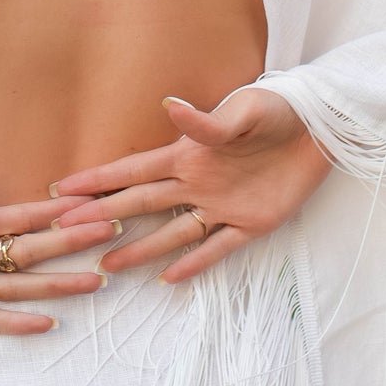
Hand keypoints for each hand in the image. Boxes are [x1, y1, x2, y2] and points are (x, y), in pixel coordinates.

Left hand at [0, 172, 116, 335]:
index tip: (89, 204)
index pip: (17, 216)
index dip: (52, 212)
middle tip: (109, 234)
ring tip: (95, 281)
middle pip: (30, 249)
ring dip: (58, 284)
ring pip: (21, 286)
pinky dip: (20, 323)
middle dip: (70, 241)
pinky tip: (50, 322)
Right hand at [51, 88, 330, 284]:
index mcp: (189, 154)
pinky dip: (194, 264)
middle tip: (66, 231)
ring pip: (172, 233)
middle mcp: (197, 182)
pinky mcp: (252, 224)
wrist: (322, 127)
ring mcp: (222, 206)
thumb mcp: (242, 110)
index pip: (134, 171)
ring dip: (141, 247)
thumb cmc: (277, 108)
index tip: (64, 190)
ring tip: (108, 264)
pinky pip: (217, 248)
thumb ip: (205, 122)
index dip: (99, 179)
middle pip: (142, 204)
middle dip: (103, 215)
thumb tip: (170, 107)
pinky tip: (168, 278)